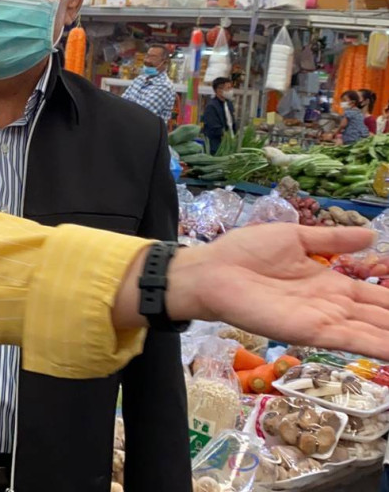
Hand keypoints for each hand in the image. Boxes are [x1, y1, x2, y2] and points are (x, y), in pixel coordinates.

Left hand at [168, 225, 388, 358]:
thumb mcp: (296, 238)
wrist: (209, 271)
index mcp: (332, 285)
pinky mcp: (309, 331)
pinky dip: (379, 347)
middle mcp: (333, 307)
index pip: (379, 298)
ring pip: (374, 333)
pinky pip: (351, 341)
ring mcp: (323, 321)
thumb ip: (333, 240)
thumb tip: (370, 235)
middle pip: (383, 319)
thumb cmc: (244, 253)